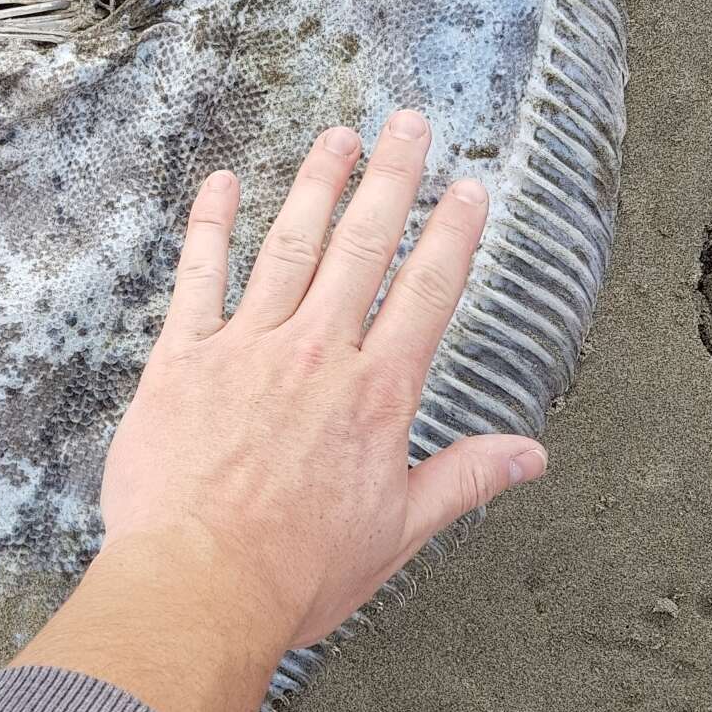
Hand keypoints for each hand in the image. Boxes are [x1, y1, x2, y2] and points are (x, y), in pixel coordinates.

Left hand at [15, 114, 545, 711]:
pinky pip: (197, 277)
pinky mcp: (181, 361)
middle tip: (408, 124)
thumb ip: (463, 479)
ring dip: (317, 186)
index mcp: (375, 395)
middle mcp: (316, 355)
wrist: (197, 587)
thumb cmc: (296, 573)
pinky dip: (211, 226)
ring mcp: (246, 350)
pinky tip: (224, 183)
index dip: (452, 234)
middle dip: (391, 179)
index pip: (426, 293)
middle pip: (363, 247)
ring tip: (338, 137)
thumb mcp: (397, 532)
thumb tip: (530, 455)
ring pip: (289, 246)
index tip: (469, 188)